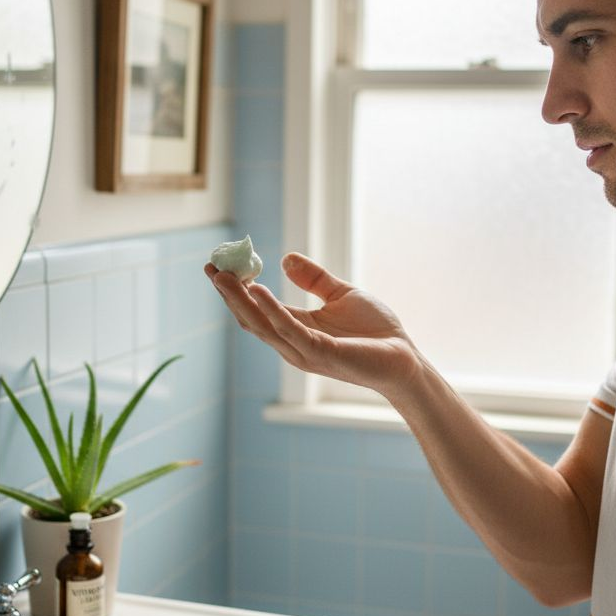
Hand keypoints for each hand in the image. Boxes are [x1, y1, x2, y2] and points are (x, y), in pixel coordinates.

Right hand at [205, 252, 422, 396]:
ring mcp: (304, 351)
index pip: (257, 310)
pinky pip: (289, 329)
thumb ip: (314, 279)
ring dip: (241, 301)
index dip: (237, 290)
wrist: (404, 358)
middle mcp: (293, 343)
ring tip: (223, 277)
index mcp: (297, 329)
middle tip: (211, 269)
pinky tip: (257, 289)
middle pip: (251, 319)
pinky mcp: (320, 352)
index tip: (219, 266)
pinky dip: (271, 309)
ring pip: (262, 326)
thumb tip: (284, 257)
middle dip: (229, 295)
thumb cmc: (376, 331)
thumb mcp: (341, 294)